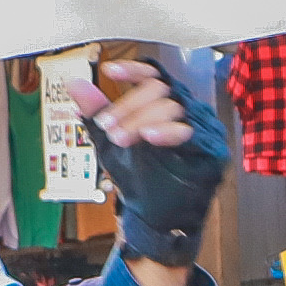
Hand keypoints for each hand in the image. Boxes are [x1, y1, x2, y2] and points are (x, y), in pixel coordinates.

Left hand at [74, 55, 225, 270]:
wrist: (154, 216)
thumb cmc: (139, 177)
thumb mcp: (111, 142)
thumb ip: (96, 113)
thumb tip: (74, 83)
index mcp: (164, 102)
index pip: (153, 75)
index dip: (133, 69)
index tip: (109, 72)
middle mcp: (186, 108)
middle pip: (158, 89)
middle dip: (128, 107)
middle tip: (107, 127)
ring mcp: (201, 126)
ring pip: (171, 107)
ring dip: (140, 120)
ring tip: (119, 138)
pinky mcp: (211, 147)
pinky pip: (189, 132)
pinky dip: (166, 132)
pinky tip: (148, 137)